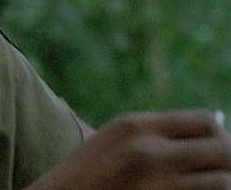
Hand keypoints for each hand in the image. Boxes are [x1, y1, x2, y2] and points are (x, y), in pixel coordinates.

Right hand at [30, 109, 230, 189]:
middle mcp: (150, 152)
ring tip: (204, 188)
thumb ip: (156, 135)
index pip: (205, 121)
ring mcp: (157, 185)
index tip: (215, 151)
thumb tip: (214, 131)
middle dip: (227, 163)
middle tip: (220, 174)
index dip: (219, 136)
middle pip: (222, 149)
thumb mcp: (114, 141)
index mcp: (136, 127)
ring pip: (223, 182)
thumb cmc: (86, 177)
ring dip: (220, 186)